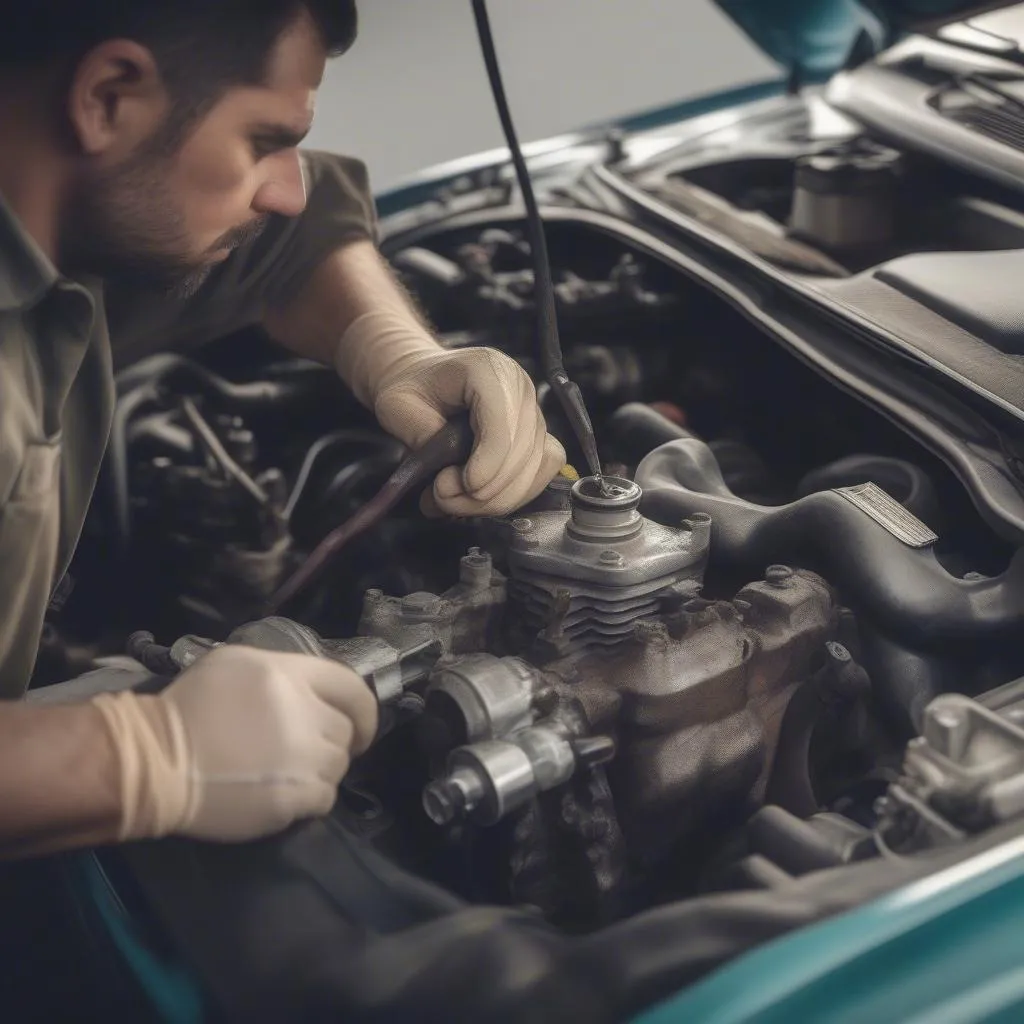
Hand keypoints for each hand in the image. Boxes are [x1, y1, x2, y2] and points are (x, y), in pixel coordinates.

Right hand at [91, 646, 377, 842]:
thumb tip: (309, 691)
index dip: (363, 710)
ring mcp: (302, 756)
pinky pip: (325, 798)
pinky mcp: (293, 797)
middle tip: (305, 753)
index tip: (358, 727)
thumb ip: (280, 672)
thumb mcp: (233, 665)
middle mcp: (303, 711)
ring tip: (287, 774)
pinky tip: (283, 795)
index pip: (353, 687)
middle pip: (345, 730)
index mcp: (289, 674)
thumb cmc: (187, 709)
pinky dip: (310, 800)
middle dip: (331, 742)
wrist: (153, 762)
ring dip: (320, 771)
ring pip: (338, 766)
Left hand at [373, 347, 565, 517]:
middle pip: (523, 451)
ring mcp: (533, 413)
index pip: (503, 422)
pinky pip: (541, 473)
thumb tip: (449, 479)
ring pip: (535, 468)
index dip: (489, 462)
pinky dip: (512, 494)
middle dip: (486, 489)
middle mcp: (520, 388)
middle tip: (444, 496)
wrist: (423, 380)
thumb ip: (421, 437)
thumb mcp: (397, 406)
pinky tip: (480, 498)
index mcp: (488, 370)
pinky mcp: (538, 437)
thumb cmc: (411, 389)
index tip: (465, 486)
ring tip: (455, 501)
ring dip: (497, 498)